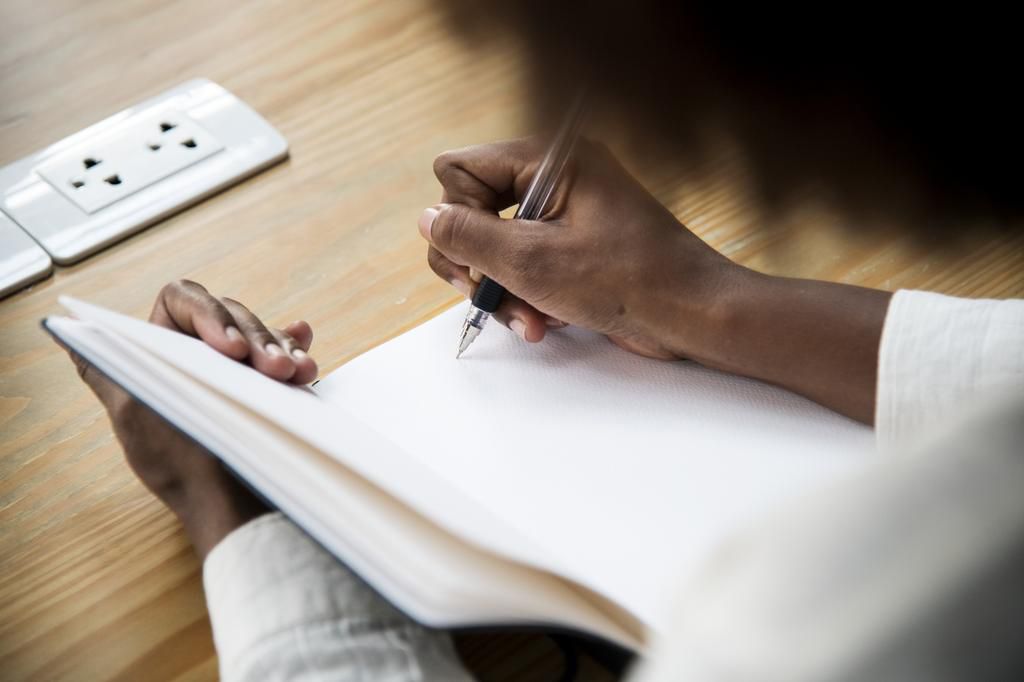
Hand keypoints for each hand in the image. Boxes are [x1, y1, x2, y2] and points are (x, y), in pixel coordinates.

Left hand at [63, 280, 318, 558]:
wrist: (236, 510)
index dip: (208, 313)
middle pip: (230, 313)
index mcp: (160, 349)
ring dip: (281, 349)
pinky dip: (297, 354)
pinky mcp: (267, 386)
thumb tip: (73, 336)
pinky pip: (286, 354)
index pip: (181, 301)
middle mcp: (198, 353)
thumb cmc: (184, 469)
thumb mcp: (135, 417)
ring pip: (262, 333)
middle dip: (256, 337)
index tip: (229, 349)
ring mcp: (235, 369)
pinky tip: (306, 363)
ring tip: (298, 374)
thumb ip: (106, 371)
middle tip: (274, 371)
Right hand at [419, 137, 734, 358]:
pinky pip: (524, 263)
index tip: (475, 259)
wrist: (693, 314)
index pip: (458, 169)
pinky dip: (525, 295)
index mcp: (550, 158)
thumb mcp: (532, 261)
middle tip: (488, 296)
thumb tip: (427, 219)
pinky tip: (543, 321)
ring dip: (502, 289)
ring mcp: (565, 212)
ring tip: (528, 320)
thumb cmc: (630, 280)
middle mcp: (555, 177)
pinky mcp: (573, 245)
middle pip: (472, 209)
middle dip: (477, 263)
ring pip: (495, 244)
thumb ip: (467, 237)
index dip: (456, 217)